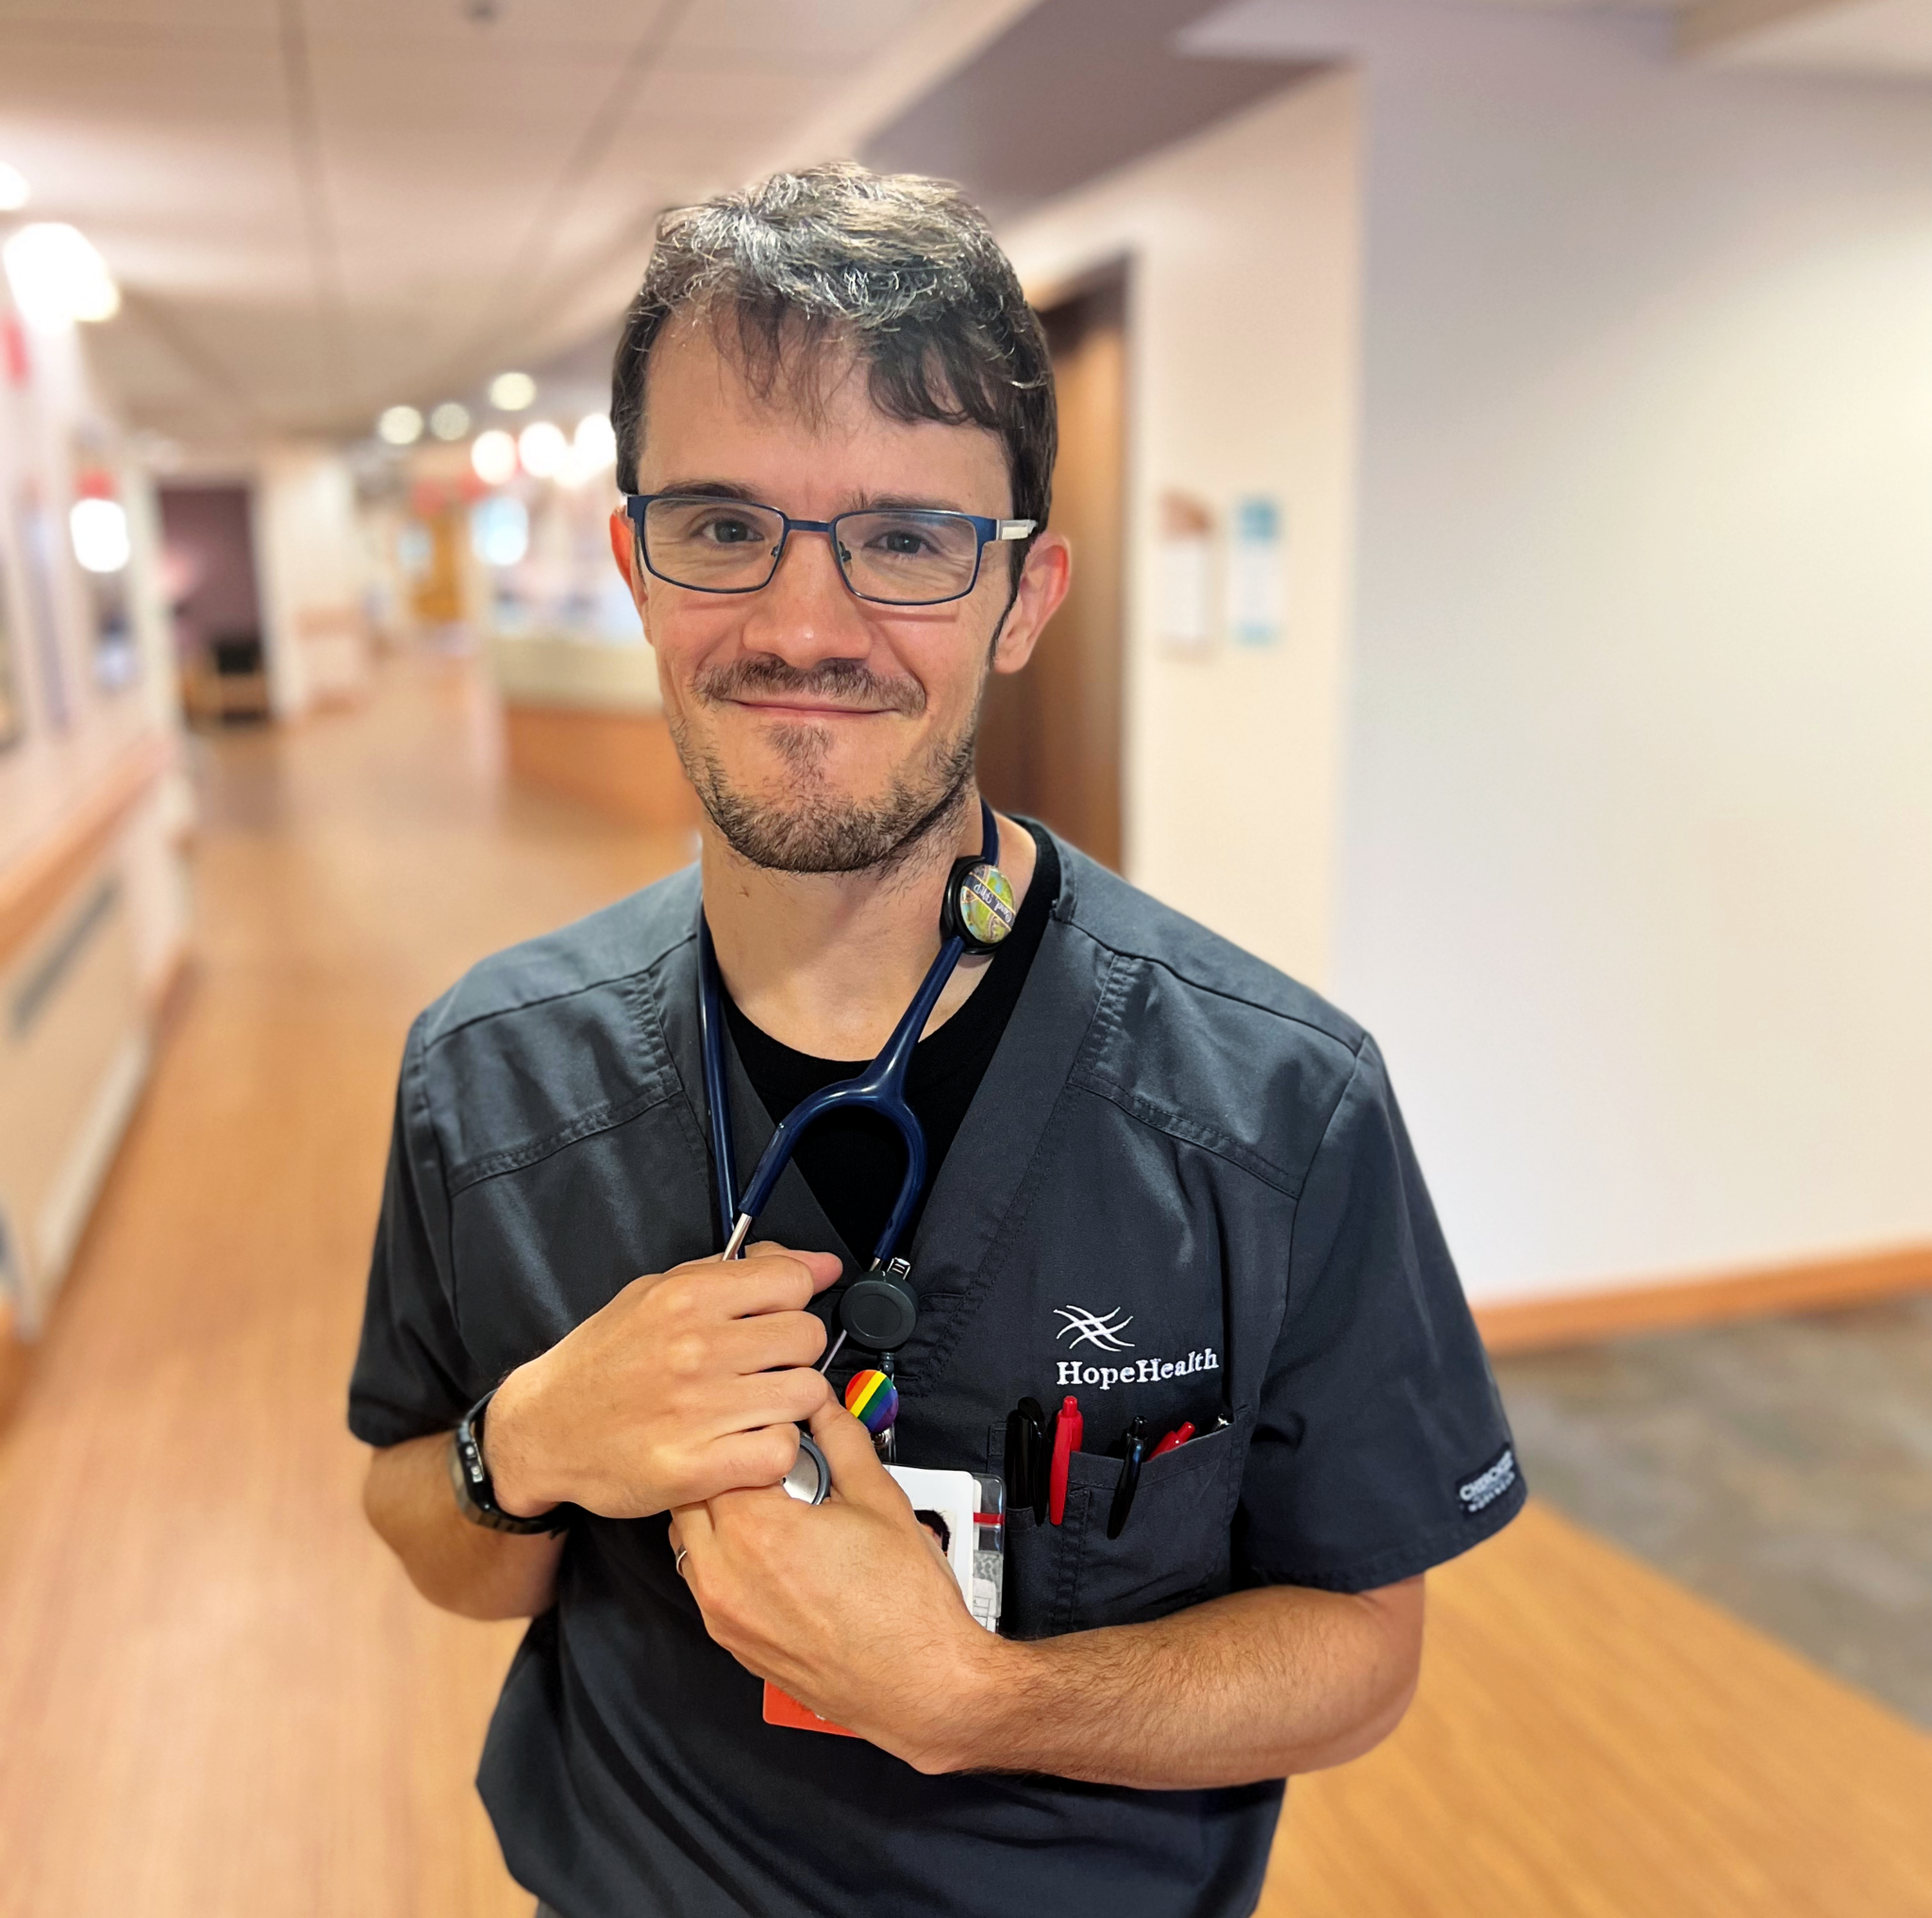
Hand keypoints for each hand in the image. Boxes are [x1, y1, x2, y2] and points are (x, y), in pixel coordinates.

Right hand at [483, 1243, 839, 1519]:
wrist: (543, 1428)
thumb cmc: (605, 1359)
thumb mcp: (659, 1292)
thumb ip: (741, 1272)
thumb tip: (820, 1265)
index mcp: (686, 1298)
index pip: (793, 1281)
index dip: (792, 1300)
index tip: (773, 1316)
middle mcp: (694, 1349)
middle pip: (808, 1337)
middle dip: (794, 1351)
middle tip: (763, 1366)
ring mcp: (696, 1410)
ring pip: (805, 1394)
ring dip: (789, 1402)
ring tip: (756, 1405)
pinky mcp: (695, 1468)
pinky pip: (781, 1451)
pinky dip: (774, 1450)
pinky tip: (746, 1441)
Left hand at [669, 1400, 1006, 1770]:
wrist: (919, 1685)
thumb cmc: (905, 1607)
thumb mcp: (880, 1499)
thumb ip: (842, 1440)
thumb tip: (822, 1408)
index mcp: (757, 1532)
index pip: (718, 1456)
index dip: (746, 1436)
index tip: (774, 1434)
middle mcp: (726, 1577)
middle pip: (690, 1497)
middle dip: (722, 1470)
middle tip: (769, 1466)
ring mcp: (723, 1616)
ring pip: (687, 1541)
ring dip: (714, 1515)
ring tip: (770, 1508)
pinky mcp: (731, 1643)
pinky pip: (703, 1582)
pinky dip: (721, 1557)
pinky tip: (770, 1553)